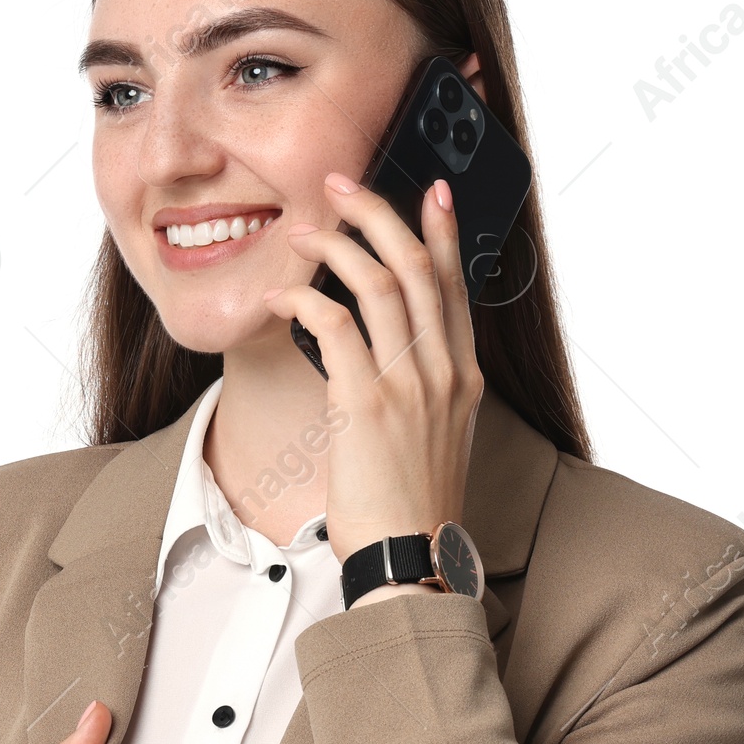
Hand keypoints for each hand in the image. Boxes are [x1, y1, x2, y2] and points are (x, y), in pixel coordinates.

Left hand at [263, 172, 483, 569]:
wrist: (409, 558)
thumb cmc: (411, 504)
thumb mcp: (435, 437)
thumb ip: (421, 388)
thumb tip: (389, 352)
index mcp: (463, 378)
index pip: (456, 286)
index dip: (444, 233)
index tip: (432, 192)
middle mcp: (443, 373)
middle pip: (418, 267)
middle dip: (378, 214)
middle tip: (342, 186)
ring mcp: (409, 386)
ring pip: (379, 284)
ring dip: (337, 247)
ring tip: (305, 234)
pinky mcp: (367, 404)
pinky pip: (334, 328)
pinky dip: (304, 302)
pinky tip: (280, 299)